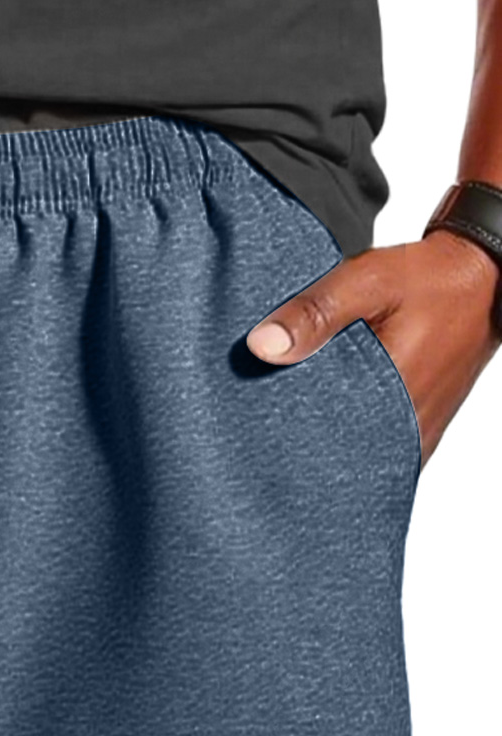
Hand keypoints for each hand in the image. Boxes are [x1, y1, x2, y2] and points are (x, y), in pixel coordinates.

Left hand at [246, 228, 501, 468]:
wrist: (480, 279)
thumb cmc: (428, 278)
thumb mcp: (367, 281)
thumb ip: (315, 312)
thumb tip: (260, 345)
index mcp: (393, 399)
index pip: (323, 441)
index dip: (285, 436)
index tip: (255, 423)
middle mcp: (407, 428)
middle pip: (338, 456)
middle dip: (302, 443)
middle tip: (265, 425)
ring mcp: (415, 435)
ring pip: (358, 457)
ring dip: (327, 441)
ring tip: (292, 424)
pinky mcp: (418, 432)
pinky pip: (377, 449)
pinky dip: (350, 437)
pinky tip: (326, 419)